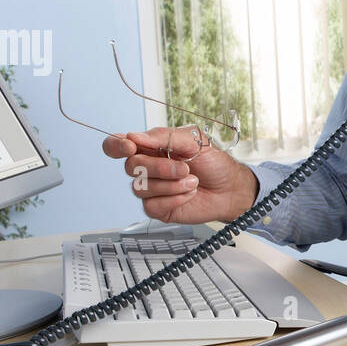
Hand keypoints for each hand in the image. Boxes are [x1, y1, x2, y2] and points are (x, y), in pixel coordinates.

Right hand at [102, 127, 258, 223]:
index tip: (130, 147)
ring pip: (141, 188)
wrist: (230, 187)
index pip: (116, 145)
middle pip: (130, 167)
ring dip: (171, 185)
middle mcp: (146, 168)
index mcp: (150, 148)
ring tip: (192, 181)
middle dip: (160, 168)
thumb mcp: (193, 140)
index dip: (116, 146)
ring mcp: (151, 190)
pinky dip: (175, 198)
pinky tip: (189, 194)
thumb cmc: (213, 163)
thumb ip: (163, 137)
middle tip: (184, 168)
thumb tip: (134, 136)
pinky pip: (152, 206)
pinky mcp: (158, 209)